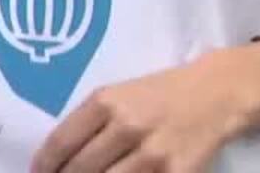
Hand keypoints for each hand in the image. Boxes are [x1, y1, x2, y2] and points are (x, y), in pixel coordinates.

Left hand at [31, 46, 259, 172]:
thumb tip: (56, 158)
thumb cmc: (160, 94)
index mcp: (106, 102)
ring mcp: (153, 154)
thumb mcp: (119, 95)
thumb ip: (89, 123)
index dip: (43, 166)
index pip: (60, 143)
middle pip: (80, 170)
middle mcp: (127, 127)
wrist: (216, 94)